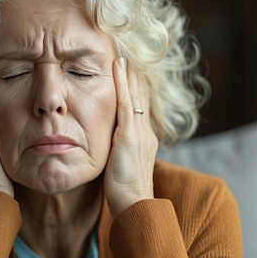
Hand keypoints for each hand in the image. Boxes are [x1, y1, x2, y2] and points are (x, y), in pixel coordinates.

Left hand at [104, 58, 157, 217]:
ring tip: (123, 52)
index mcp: (143, 137)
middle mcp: (145, 130)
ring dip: (129, 71)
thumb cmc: (125, 192)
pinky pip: (125, 103)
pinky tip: (117, 66)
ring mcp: (139, 131)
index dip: (135, 86)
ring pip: (135, 93)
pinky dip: (122, 82)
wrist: (134, 206)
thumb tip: (111, 145)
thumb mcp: (122, 165)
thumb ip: (119, 151)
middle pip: (141, 94)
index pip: (140, 105)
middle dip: (134, 74)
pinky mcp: (129, 135)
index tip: (128, 68)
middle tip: (127, 52)